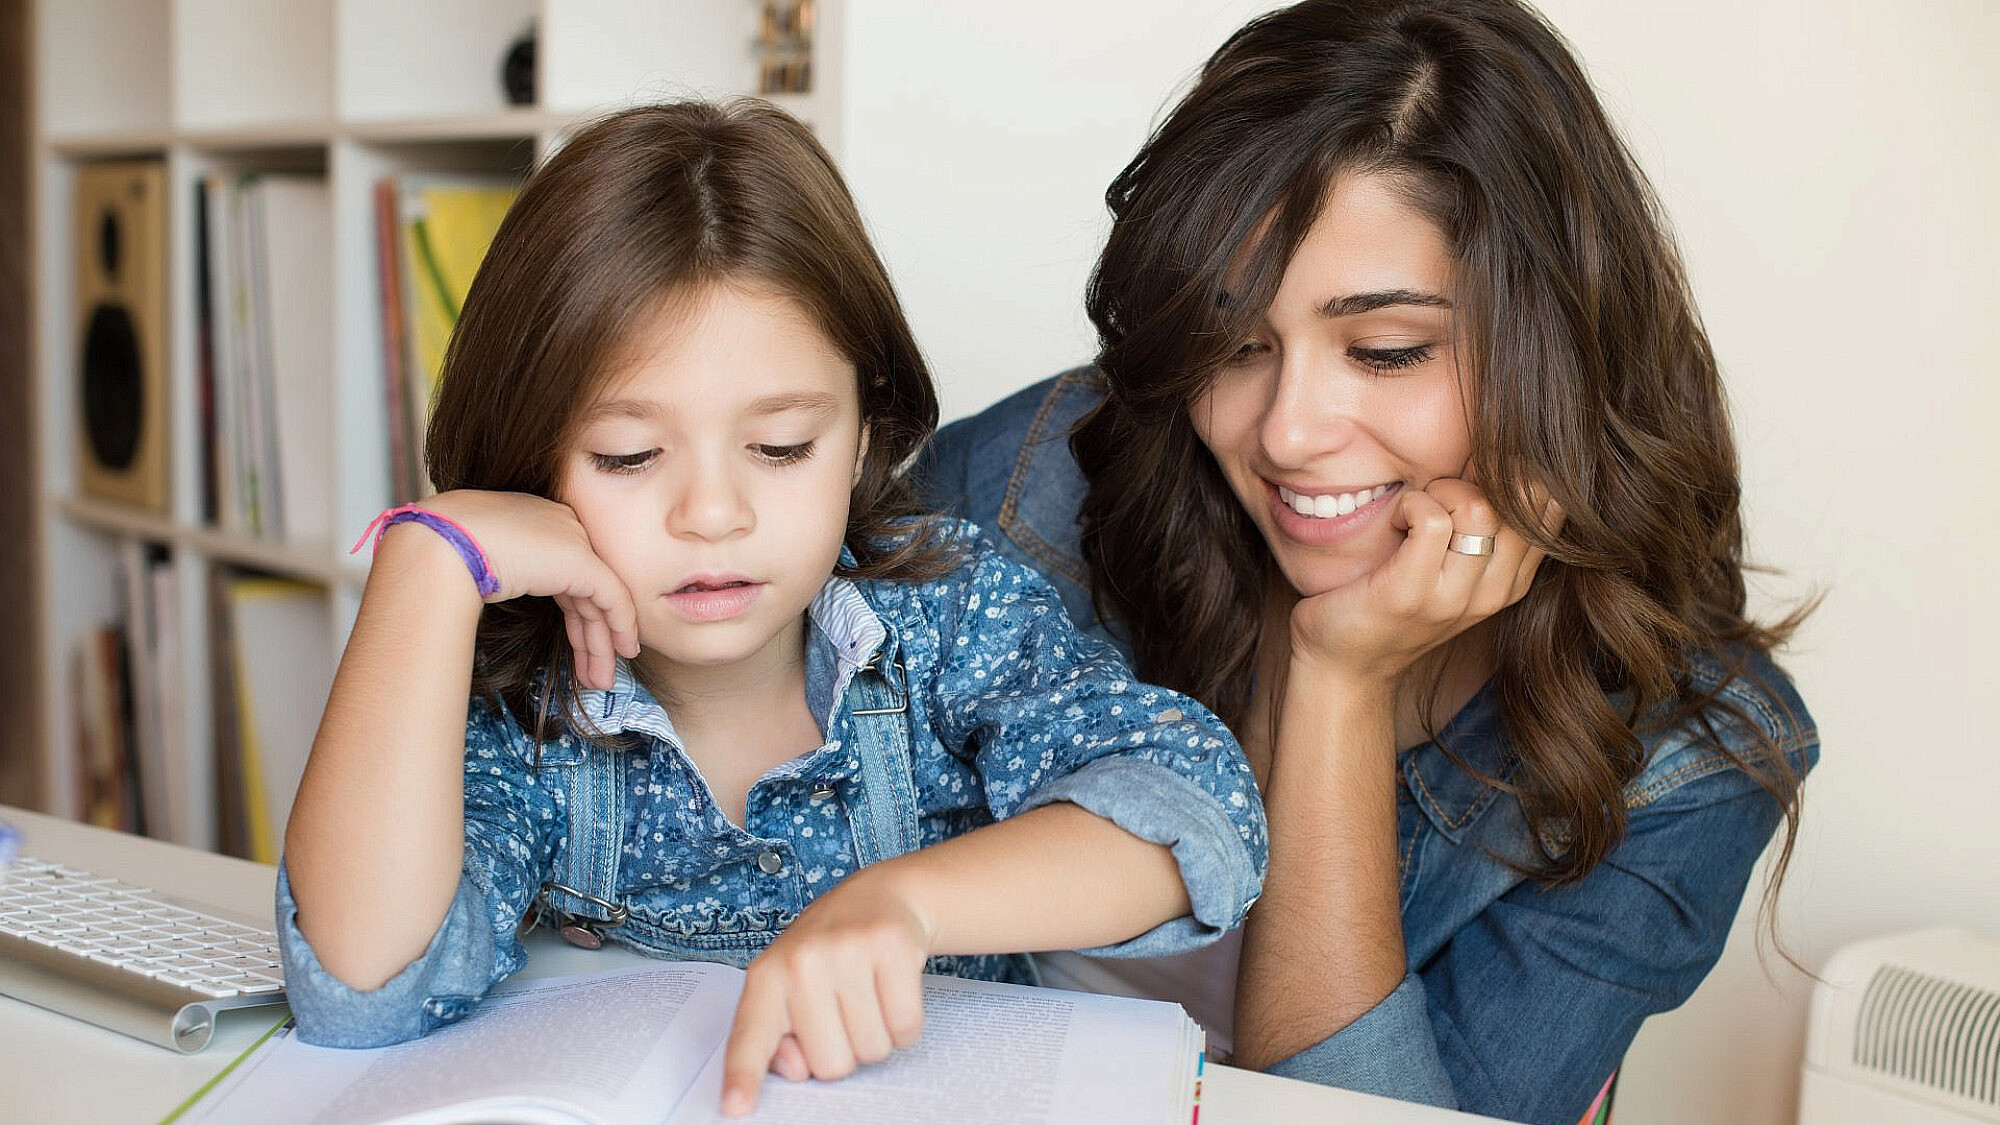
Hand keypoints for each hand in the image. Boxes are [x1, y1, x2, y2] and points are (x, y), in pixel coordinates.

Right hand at [389, 490, 639, 689]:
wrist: (440, 544)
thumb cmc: (442, 553)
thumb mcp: (481, 562)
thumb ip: (505, 574)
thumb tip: (495, 590)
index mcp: (536, 522)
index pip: (565, 575)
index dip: (576, 615)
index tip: (578, 648)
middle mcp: (560, 526)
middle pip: (583, 591)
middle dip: (591, 637)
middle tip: (595, 673)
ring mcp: (573, 539)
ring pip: (599, 600)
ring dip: (601, 645)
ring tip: (601, 681)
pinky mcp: (582, 559)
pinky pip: (613, 598)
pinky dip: (620, 626)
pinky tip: (622, 652)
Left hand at [720, 866, 934, 1115]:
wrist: (877, 897)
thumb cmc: (828, 956)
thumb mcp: (791, 991)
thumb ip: (780, 1039)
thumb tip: (797, 1068)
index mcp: (765, 978)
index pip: (751, 1037)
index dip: (743, 1076)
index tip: (736, 1108)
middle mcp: (800, 961)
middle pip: (830, 1065)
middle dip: (845, 1050)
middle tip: (844, 1010)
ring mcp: (846, 949)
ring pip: (872, 1050)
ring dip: (877, 1035)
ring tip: (867, 995)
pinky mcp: (890, 944)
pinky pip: (905, 1027)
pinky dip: (905, 1022)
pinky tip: (891, 988)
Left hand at [1289, 479, 1558, 687]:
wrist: (1343, 664)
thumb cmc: (1392, 599)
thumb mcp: (1452, 565)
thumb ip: (1484, 523)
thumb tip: (1500, 451)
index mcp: (1512, 581)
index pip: (1551, 505)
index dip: (1513, 473)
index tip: (1471, 476)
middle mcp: (1494, 593)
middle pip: (1520, 500)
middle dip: (1473, 479)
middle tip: (1434, 497)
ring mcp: (1454, 599)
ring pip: (1479, 509)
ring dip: (1438, 492)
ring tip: (1412, 512)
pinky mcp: (1411, 595)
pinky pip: (1432, 521)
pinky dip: (1409, 506)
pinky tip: (1394, 524)